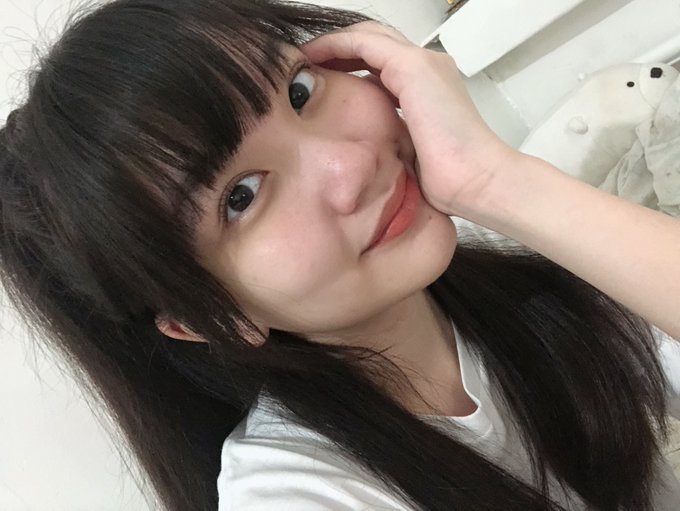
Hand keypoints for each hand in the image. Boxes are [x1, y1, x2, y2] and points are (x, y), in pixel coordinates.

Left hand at [299, 21, 515, 219]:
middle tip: (310, 63)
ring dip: (334, 44)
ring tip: (306, 58)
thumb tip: (368, 143)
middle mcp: (428, 67)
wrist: (476, 179)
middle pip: (375, 42)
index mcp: (429, 86)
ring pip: (368, 36)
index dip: (352, 63)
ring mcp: (422, 63)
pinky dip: (336, 46)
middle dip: (340, 48)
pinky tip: (313, 58)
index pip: (383, 62)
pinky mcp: (412, 67)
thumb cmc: (451, 178)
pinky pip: (363, 44)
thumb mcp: (412, 151)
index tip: (324, 79)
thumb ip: (393, 134)